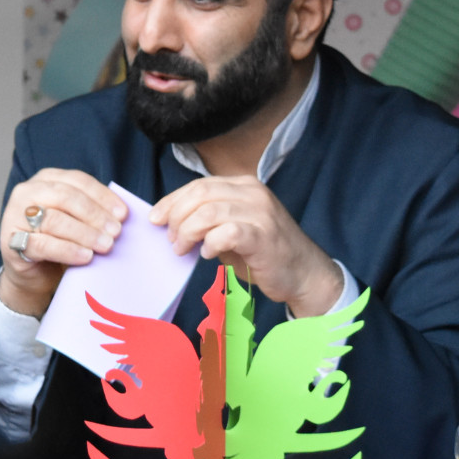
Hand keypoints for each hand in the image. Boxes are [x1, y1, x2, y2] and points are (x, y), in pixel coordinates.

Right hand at [0, 170, 126, 319]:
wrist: (34, 274)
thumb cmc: (59, 241)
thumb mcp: (76, 220)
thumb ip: (92, 212)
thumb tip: (122, 215)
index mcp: (45, 179)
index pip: (77, 181)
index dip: (102, 196)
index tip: (123, 214)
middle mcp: (27, 192)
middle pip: (65, 197)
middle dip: (95, 215)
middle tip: (116, 232)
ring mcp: (15, 216)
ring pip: (55, 220)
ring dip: (84, 233)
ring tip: (105, 245)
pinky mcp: (11, 242)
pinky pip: (42, 244)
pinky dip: (67, 250)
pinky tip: (85, 257)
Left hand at [148, 176, 342, 316]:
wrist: (303, 273)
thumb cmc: (263, 252)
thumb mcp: (232, 228)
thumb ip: (207, 220)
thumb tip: (170, 222)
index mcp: (244, 186)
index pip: (199, 185)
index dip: (172, 201)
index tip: (156, 218)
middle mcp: (253, 193)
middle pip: (200, 194)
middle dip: (177, 216)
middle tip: (171, 239)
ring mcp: (261, 213)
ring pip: (209, 211)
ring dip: (188, 232)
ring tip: (183, 249)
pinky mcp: (264, 236)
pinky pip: (227, 233)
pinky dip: (211, 243)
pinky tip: (208, 254)